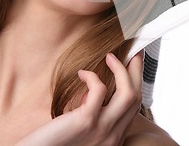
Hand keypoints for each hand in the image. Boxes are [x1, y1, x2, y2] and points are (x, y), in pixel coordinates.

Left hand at [15, 52, 142, 145]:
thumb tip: (93, 94)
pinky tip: (81, 74)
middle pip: (136, 98)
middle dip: (137, 71)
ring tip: (110, 57)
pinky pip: (99, 90)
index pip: (134, 108)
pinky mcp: (86, 122)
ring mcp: (102, 131)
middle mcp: (113, 137)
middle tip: (132, 53)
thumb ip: (92, 116)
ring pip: (128, 94)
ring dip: (121, 70)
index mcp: (113, 139)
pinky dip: (92, 76)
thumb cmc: (51, 144)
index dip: (137, 83)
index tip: (133, 66)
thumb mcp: (81, 131)